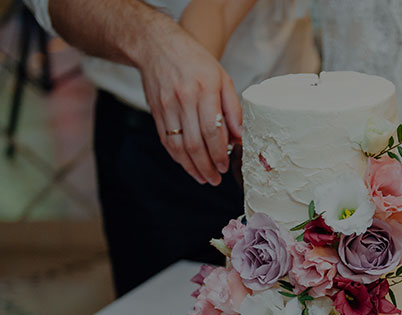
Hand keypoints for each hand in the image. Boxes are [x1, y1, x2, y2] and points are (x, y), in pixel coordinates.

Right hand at [137, 26, 241, 184]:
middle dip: (206, 166)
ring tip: (203, 178)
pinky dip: (178, 157)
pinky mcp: (156, 112)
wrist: (157, 45)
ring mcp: (167, 106)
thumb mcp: (222, 78)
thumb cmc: (195, 61)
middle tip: (215, 179)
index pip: (212, 130)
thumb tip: (241, 136)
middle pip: (195, 143)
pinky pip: (166, 141)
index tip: (224, 166)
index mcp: (204, 90)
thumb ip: (233, 108)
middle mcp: (184, 99)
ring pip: (179, 146)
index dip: (219, 153)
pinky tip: (188, 166)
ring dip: (191, 167)